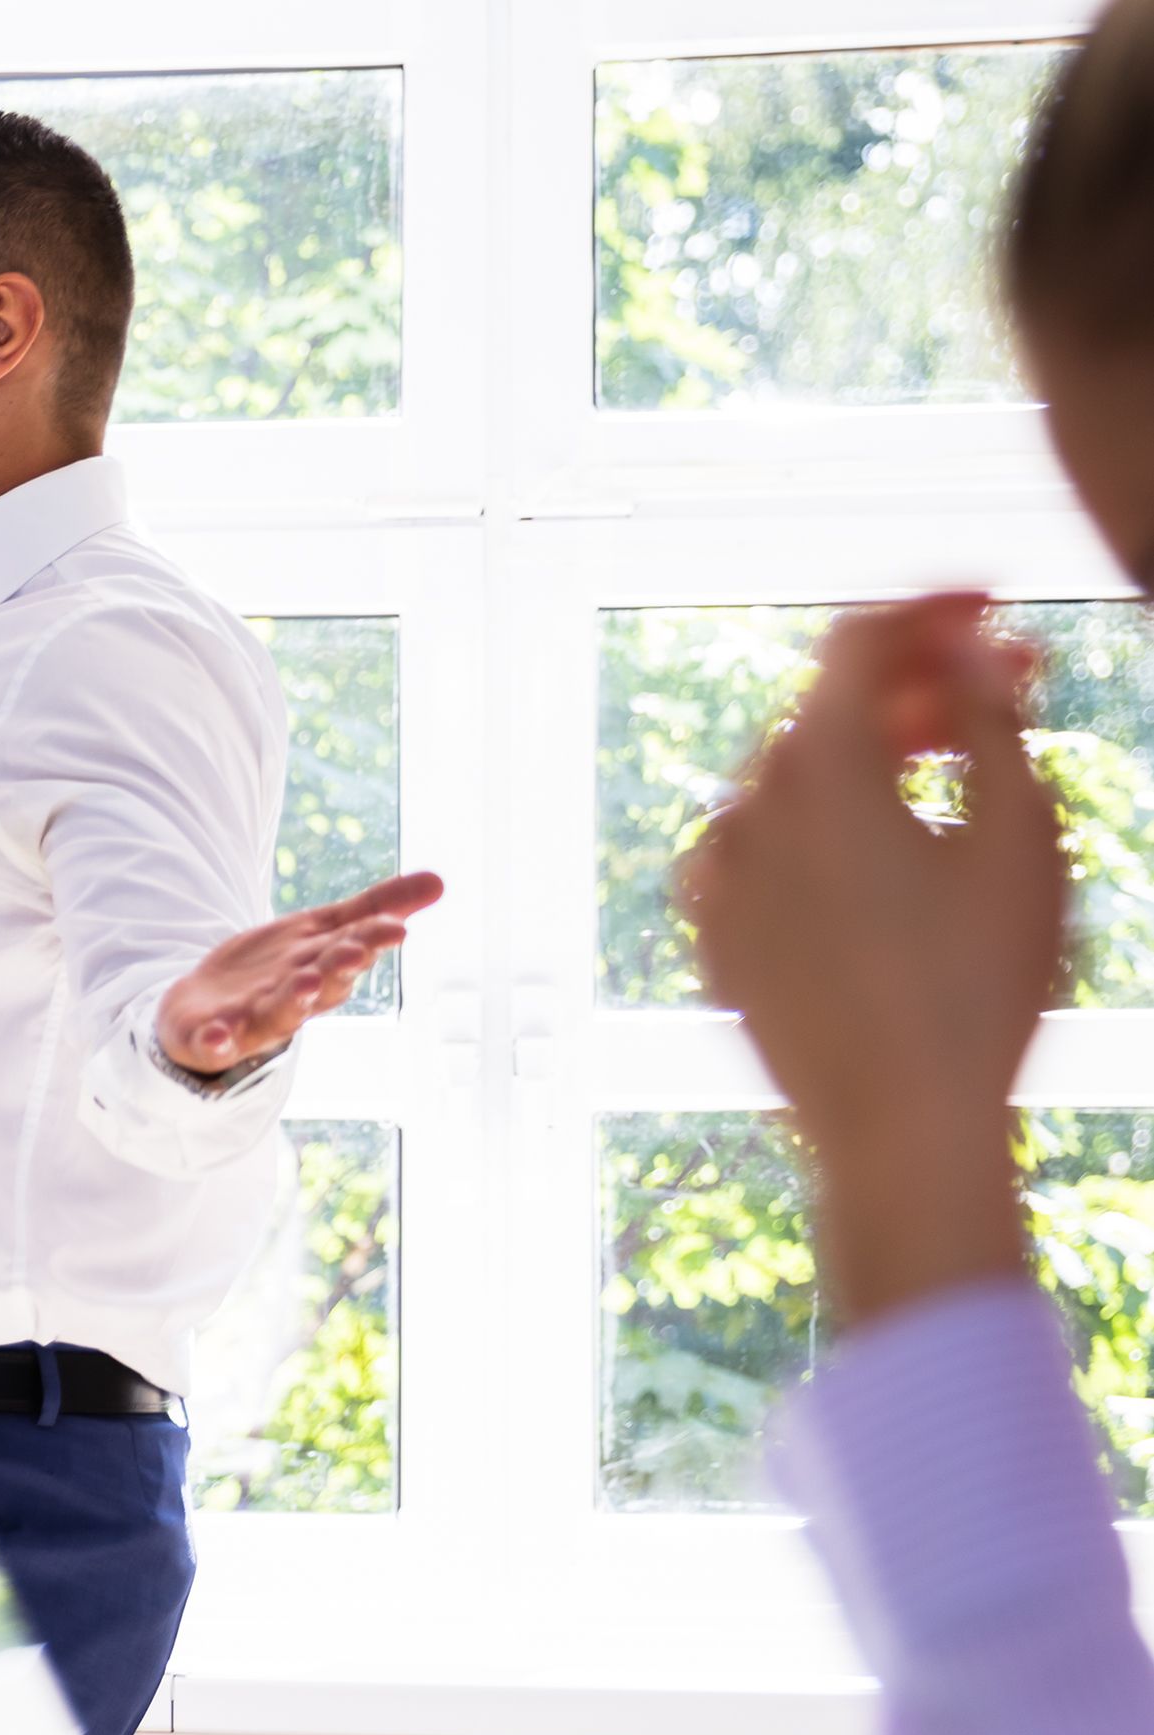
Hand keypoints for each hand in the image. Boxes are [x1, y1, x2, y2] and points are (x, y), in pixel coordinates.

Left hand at [156, 871, 444, 1076]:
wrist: (205, 1008)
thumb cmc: (277, 971)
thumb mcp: (322, 931)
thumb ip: (374, 909)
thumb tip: (440, 881)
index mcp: (324, 970)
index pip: (352, 952)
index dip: (372, 940)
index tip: (393, 927)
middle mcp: (295, 999)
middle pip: (320, 984)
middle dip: (337, 969)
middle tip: (354, 951)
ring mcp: (253, 1022)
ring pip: (277, 1014)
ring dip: (292, 1002)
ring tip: (304, 983)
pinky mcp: (212, 1038)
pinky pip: (214, 1043)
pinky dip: (217, 1041)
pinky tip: (216, 1035)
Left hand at [680, 592, 1057, 1325]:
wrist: (900, 1131)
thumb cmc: (978, 987)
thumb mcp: (1019, 835)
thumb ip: (989, 719)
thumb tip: (966, 651)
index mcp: (818, 769)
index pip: (862, 640)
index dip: (931, 607)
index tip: (989, 603)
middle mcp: (746, 810)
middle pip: (828, 709)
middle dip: (915, 683)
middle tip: (1005, 685)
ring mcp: (718, 878)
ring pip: (794, 780)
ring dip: (869, 755)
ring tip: (951, 766)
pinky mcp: (715, 938)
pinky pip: (767, 852)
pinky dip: (823, 827)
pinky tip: (885, 848)